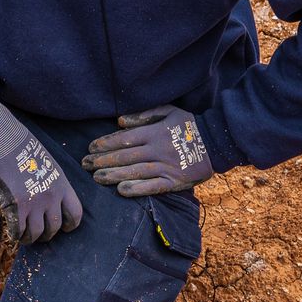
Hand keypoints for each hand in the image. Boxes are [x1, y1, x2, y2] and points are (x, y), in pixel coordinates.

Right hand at [0, 104, 83, 243]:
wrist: (4, 142)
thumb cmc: (22, 148)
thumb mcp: (47, 164)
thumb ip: (51, 183)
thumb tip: (47, 200)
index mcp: (62, 184)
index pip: (76, 213)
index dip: (71, 224)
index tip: (64, 227)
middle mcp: (52, 196)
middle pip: (55, 227)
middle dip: (48, 234)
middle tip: (40, 234)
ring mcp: (34, 203)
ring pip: (37, 233)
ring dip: (31, 238)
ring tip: (25, 237)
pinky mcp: (17, 207)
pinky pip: (19, 230)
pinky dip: (16, 235)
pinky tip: (13, 232)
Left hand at [83, 106, 214, 196]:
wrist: (216, 142)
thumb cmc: (188, 125)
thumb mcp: (168, 111)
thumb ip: (143, 115)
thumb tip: (119, 121)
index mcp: (155, 133)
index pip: (124, 139)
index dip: (105, 144)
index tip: (90, 147)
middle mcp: (158, 150)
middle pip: (125, 157)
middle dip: (102, 160)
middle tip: (85, 164)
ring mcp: (167, 167)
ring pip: (135, 172)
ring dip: (113, 175)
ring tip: (97, 177)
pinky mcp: (175, 181)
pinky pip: (153, 187)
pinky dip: (137, 189)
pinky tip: (121, 190)